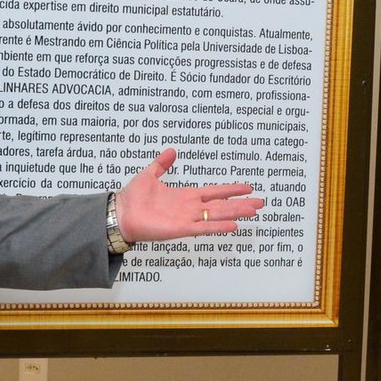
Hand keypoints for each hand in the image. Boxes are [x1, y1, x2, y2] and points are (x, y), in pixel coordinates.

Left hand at [115, 148, 263, 243]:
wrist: (120, 213)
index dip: (230, 189)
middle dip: (241, 204)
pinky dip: (218, 227)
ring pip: (217, 215)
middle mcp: (189, 208)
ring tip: (254, 212)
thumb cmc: (132, 197)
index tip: (247, 188)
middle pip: (221, 205)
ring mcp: (187, 219)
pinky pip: (203, 228)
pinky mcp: (180, 229)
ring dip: (235, 213)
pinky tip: (233, 226)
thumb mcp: (149, 174)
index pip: (214, 192)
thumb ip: (162, 164)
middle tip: (260, 203)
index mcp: (185, 195)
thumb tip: (172, 151)